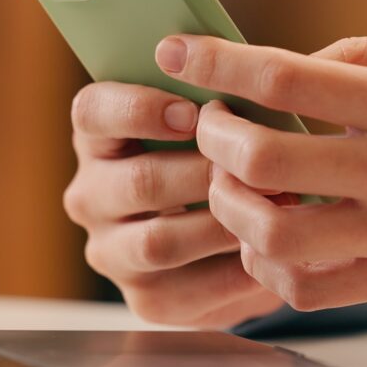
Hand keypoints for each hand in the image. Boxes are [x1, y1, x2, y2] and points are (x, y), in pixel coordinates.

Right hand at [64, 81, 283, 326]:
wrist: (228, 239)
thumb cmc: (221, 158)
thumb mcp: (213, 119)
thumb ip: (224, 94)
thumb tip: (276, 67)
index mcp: (97, 136)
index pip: (92, 113)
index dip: (139, 108)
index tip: (193, 111)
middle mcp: (90, 195)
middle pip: (138, 182)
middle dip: (205, 172)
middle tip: (259, 164)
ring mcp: (111, 251)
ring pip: (159, 241)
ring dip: (222, 223)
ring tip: (274, 205)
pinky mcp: (144, 300)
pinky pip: (187, 290)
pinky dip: (234, 270)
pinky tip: (270, 250)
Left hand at [154, 23, 366, 311]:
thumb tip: (291, 66)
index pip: (287, 77)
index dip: (218, 60)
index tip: (177, 48)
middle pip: (265, 159)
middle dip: (213, 135)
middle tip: (210, 119)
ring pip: (277, 236)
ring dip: (234, 205)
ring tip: (236, 181)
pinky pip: (312, 289)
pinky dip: (272, 263)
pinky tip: (272, 232)